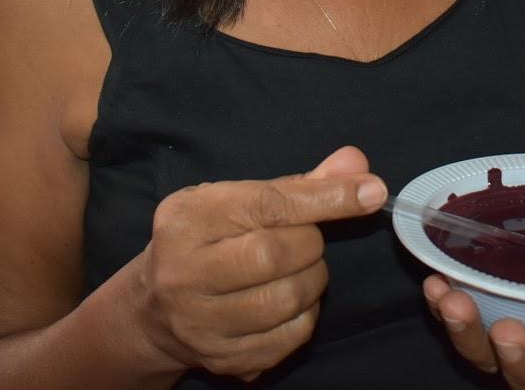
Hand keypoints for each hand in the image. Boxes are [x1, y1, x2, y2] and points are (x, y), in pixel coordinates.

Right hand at [136, 146, 385, 380]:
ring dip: (312, 281)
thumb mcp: (236, 201)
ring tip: (300, 270)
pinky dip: (306, 315)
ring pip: (286, 300)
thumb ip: (298, 184)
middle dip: (310, 244)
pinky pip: (289, 337)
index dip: (326, 198)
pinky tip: (290, 301)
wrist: (153, 309)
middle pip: (275, 255)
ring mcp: (199, 322)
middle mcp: (183, 272)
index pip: (267, 205)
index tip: (371, 190)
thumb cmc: (205, 241)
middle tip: (306, 242)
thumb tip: (357, 165)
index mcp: (187, 219)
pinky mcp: (222, 359)